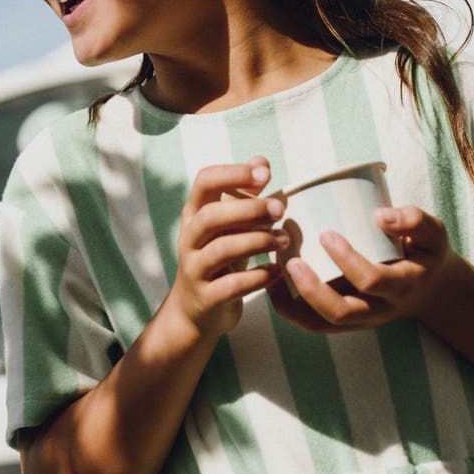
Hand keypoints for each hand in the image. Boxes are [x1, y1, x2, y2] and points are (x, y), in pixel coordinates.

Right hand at [168, 158, 287, 338]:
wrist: (197, 310)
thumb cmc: (220, 259)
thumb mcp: (229, 226)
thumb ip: (244, 195)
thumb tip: (262, 162)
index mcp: (195, 214)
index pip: (205, 182)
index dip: (234, 174)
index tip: (265, 174)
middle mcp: (189, 239)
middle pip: (211, 215)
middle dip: (249, 209)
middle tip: (280, 210)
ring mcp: (195, 269)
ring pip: (222, 249)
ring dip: (259, 241)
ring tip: (284, 241)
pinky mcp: (206, 297)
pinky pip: (233, 285)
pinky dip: (260, 277)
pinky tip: (278, 271)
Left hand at [269, 205, 459, 331]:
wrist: (432, 290)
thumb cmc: (426, 253)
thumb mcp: (433, 233)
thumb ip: (413, 220)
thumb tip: (379, 214)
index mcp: (402, 286)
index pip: (371, 281)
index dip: (347, 260)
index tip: (326, 234)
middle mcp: (380, 310)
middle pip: (341, 313)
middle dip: (311, 289)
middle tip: (290, 261)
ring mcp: (362, 321)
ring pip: (322, 324)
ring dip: (292, 304)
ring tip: (273, 274)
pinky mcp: (348, 323)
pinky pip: (315, 325)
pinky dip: (291, 310)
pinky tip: (274, 286)